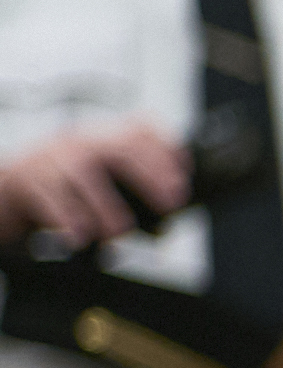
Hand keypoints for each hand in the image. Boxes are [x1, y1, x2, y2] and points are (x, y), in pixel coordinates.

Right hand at [0, 124, 185, 245]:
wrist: (6, 187)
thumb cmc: (63, 184)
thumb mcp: (98, 171)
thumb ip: (132, 180)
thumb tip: (171, 210)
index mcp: (101, 136)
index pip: (140, 129)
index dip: (166, 152)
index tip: (181, 183)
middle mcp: (79, 142)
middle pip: (119, 149)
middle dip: (149, 177)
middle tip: (168, 205)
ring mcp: (52, 158)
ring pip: (84, 175)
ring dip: (106, 206)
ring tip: (119, 231)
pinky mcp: (27, 180)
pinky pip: (51, 198)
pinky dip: (68, 219)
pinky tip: (79, 238)